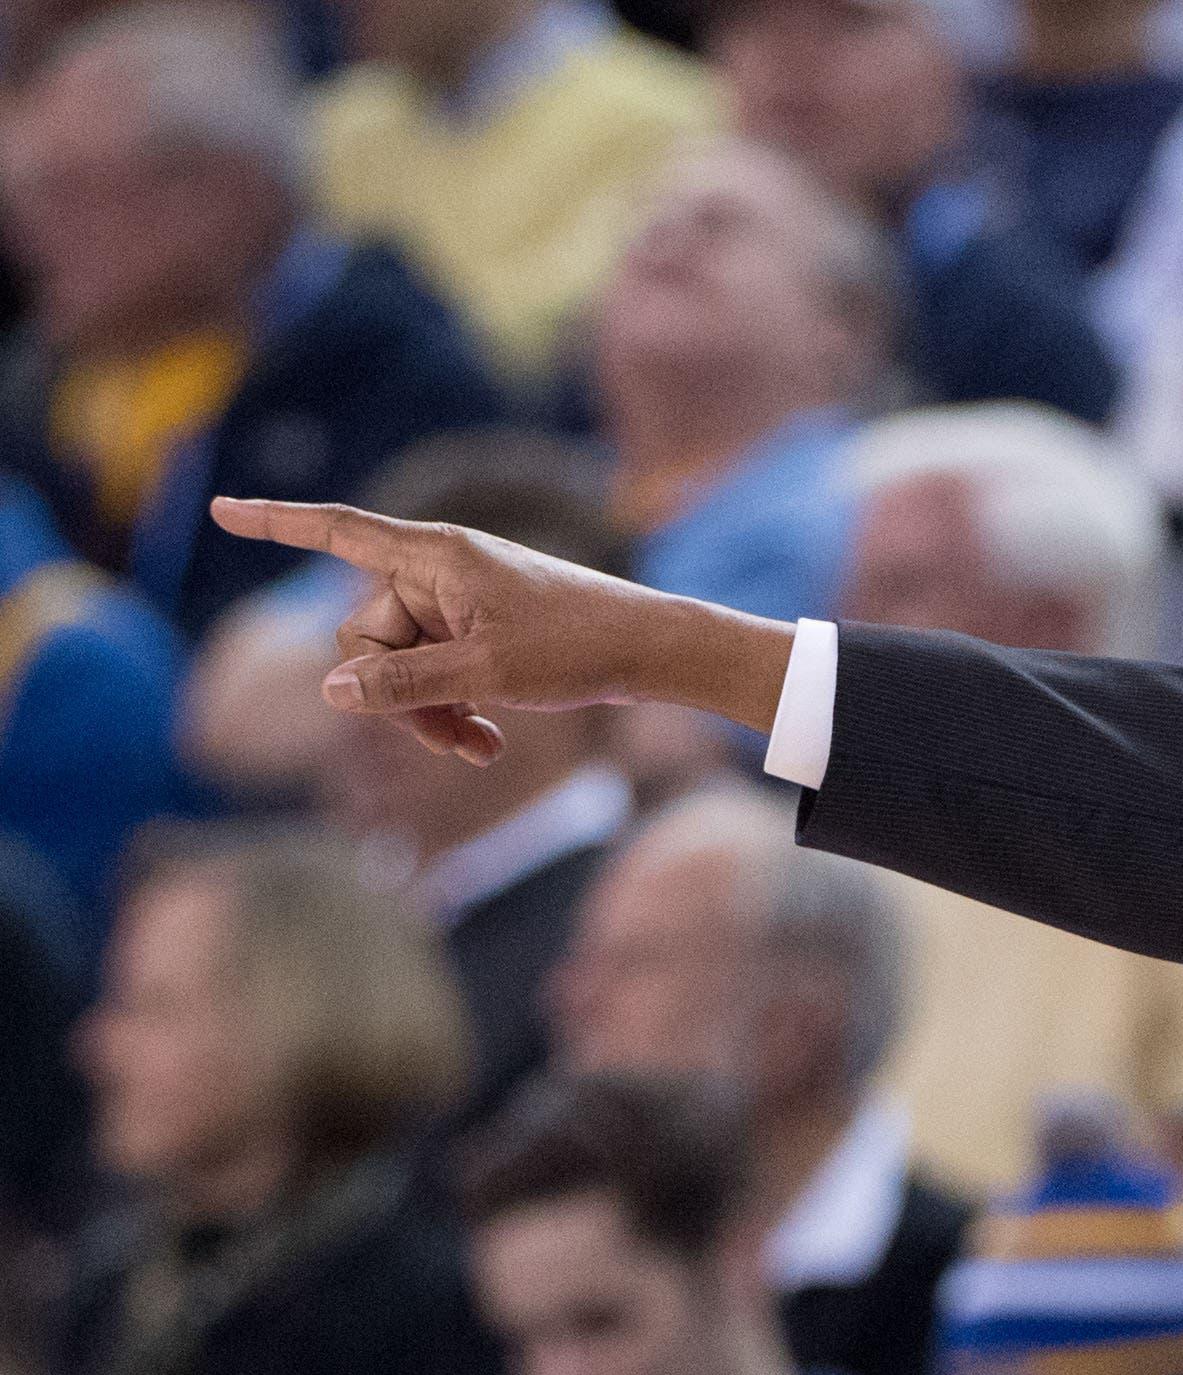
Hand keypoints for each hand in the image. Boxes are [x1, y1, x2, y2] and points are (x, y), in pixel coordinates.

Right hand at [207, 497, 795, 766]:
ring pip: (401, 669)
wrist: (652, 652)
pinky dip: (453, 712)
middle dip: (394, 695)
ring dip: (429, 715)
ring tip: (479, 748)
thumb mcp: (485, 671)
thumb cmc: (577, 645)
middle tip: (449, 739)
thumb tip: (331, 694)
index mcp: (434, 556)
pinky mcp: (481, 638)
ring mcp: (459, 608)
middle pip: (367, 637)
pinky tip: (487, 744)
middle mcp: (439, 574)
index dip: (276, 524)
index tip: (221, 510)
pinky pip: (435, 678)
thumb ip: (404, 684)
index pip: (338, 531)